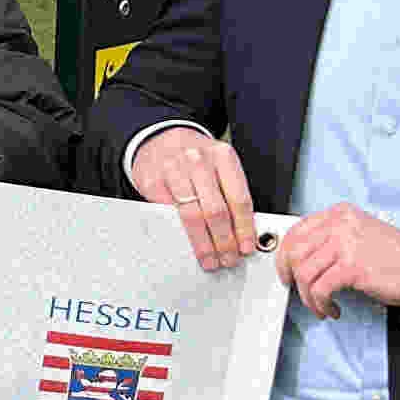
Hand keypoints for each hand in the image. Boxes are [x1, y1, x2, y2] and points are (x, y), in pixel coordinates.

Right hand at [130, 123, 259, 269]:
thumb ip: (231, 192)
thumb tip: (244, 232)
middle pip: (216, 210)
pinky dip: (181, 234)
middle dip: (225, 241)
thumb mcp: (219, 166)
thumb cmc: (195, 160)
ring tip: (211, 258)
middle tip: (228, 258)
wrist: (161, 141)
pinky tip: (188, 245)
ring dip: (204, 243)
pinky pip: (170, 214)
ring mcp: (173, 169)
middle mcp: (198, 160)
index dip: (244, 228)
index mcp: (223, 156)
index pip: (239, 198)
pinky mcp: (153, 181)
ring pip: (192, 216)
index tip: (246, 247)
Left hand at [278, 203, 399, 317]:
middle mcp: (341, 224)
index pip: (297, 231)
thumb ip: (332, 238)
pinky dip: (321, 304)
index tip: (286, 271)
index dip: (285, 256)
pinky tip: (332, 308)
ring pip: (304, 273)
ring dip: (308, 296)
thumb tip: (301, 257)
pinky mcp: (352, 267)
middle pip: (295, 252)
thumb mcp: (359, 235)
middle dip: (291, 277)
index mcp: (340, 214)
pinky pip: (320, 289)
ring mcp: (346, 244)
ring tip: (320, 305)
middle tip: (299, 292)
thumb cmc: (395, 258)